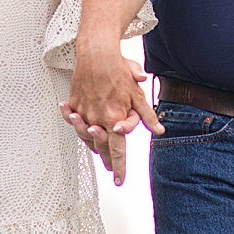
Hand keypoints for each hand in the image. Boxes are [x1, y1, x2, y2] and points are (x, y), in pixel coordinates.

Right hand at [62, 41, 161, 186]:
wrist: (96, 53)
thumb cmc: (118, 70)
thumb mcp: (137, 94)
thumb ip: (146, 115)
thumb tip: (159, 130)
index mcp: (114, 119)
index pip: (118, 150)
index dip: (120, 167)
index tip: (120, 180)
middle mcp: (97, 119)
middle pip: (101, 147)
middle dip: (107, 160)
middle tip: (112, 169)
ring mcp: (83, 112)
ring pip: (86, 137)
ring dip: (93, 146)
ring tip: (99, 153)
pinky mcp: (74, 103)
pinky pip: (74, 121)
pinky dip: (77, 127)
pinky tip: (80, 127)